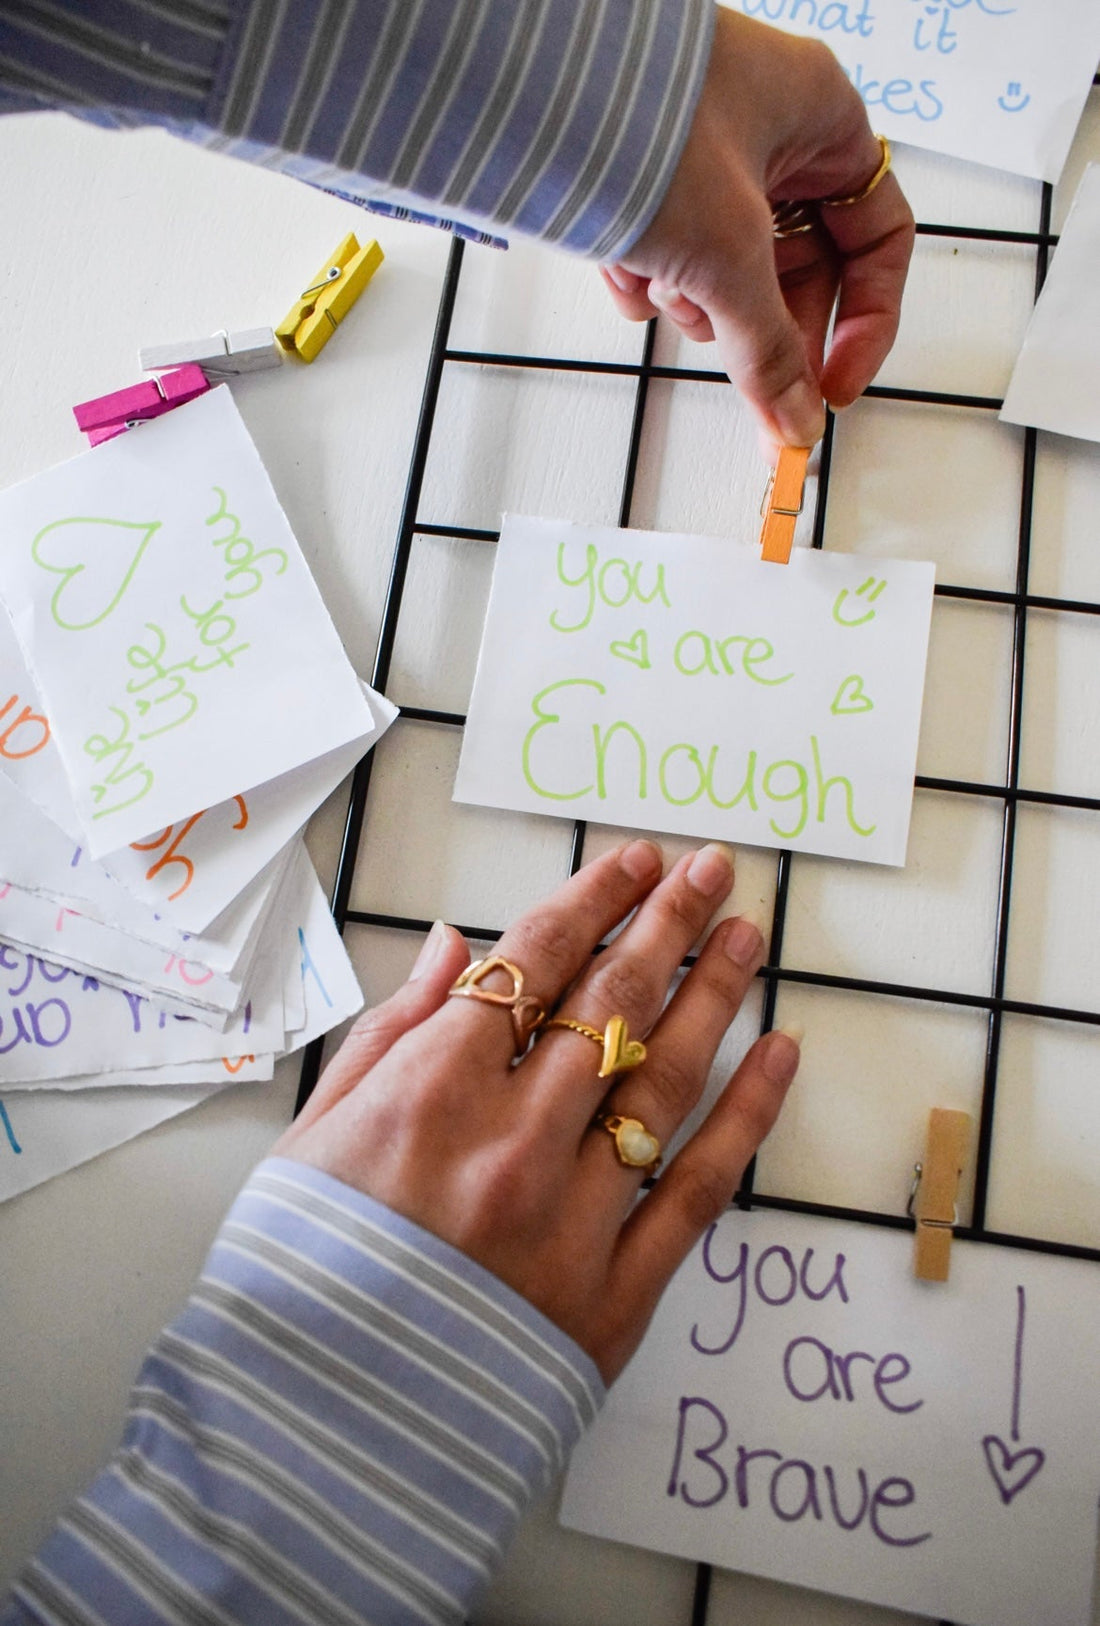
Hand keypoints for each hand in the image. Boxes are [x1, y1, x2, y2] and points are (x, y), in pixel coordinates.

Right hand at [275, 840, 798, 1382]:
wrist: (316, 1429)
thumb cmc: (305, 1269)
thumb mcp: (314, 1135)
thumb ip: (391, 1031)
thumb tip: (453, 945)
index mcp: (430, 1094)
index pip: (533, 963)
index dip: (591, 901)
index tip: (632, 862)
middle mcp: (512, 1141)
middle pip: (612, 1004)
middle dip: (666, 924)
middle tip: (711, 873)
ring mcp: (572, 1217)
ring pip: (665, 1079)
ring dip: (714, 995)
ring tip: (746, 938)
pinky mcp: (616, 1293)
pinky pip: (699, 1189)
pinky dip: (747, 1117)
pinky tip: (778, 1056)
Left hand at [601, 10, 914, 448]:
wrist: (526, 93)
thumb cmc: (646, 126)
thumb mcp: (728, 253)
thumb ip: (769, 349)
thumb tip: (796, 421)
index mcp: (822, 120)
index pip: (879, 240)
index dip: (866, 323)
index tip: (832, 388)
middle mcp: (771, 131)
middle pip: (798, 268)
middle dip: (761, 324)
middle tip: (749, 381)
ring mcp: (705, 154)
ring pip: (728, 269)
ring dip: (694, 298)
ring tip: (661, 276)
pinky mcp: (646, 177)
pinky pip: (668, 254)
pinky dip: (646, 276)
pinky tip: (620, 261)